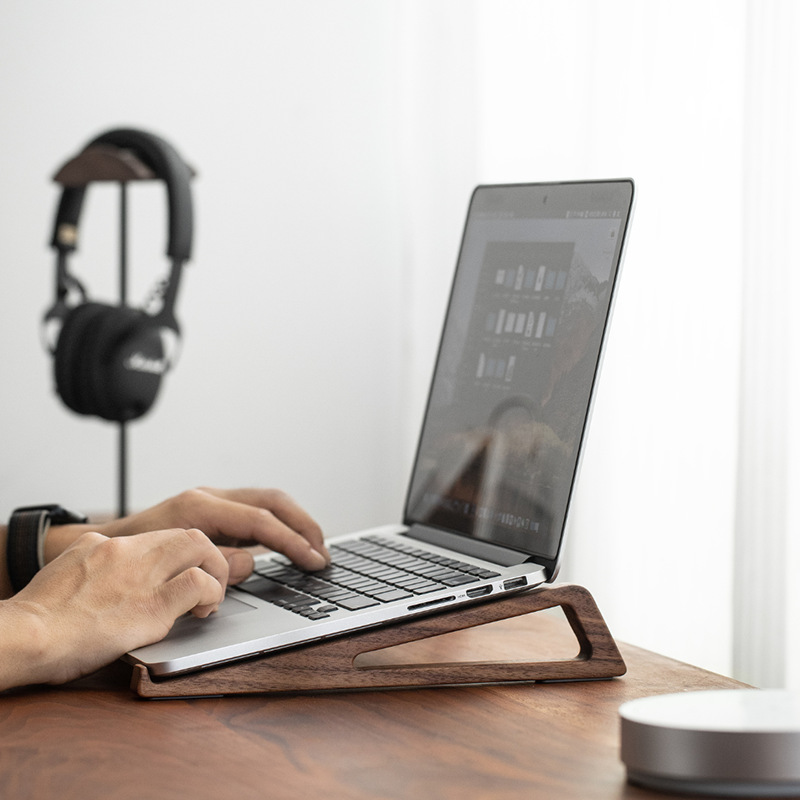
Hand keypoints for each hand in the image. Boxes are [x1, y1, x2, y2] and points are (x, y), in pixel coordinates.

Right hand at [1, 527, 227, 687]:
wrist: (25, 636)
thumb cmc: (39, 617)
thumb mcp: (64, 568)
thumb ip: (91, 560)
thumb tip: (104, 563)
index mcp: (107, 544)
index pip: (160, 535)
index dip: (181, 554)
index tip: (187, 569)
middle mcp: (128, 551)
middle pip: (187, 533)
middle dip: (208, 556)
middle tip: (209, 581)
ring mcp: (142, 576)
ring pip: (201, 546)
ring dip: (216, 571)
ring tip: (211, 597)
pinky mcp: (151, 606)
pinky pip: (198, 584)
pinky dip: (210, 593)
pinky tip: (203, 610)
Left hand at [45, 487, 328, 581]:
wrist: (107, 544)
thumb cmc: (134, 558)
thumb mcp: (175, 567)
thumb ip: (218, 564)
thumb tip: (253, 561)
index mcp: (200, 508)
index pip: (261, 521)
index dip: (293, 541)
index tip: (314, 560)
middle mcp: (209, 497)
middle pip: (272, 501)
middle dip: (303, 525)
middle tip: (322, 551)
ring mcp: (212, 499)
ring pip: (267, 501)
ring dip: (294, 522)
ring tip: (313, 547)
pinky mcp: (213, 508)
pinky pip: (255, 510)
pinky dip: (277, 524)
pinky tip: (288, 542)